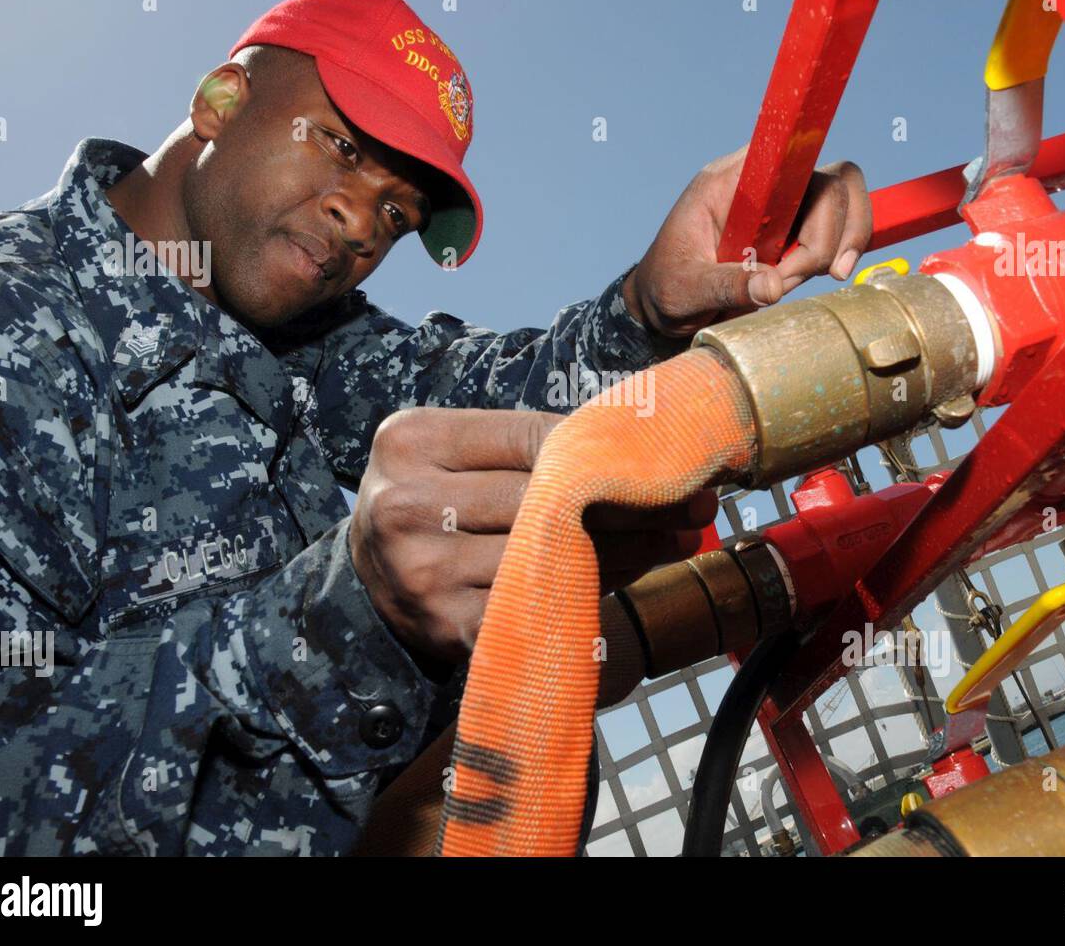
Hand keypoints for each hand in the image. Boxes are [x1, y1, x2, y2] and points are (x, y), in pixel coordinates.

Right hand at [348, 406, 718, 664]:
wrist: (367, 586)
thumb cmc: (433, 506)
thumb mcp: (453, 455)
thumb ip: (524, 444)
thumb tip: (638, 439)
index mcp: (412, 441)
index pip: (533, 436)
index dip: (604, 449)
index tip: (666, 457)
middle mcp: (408, 504)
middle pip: (546, 498)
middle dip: (630, 501)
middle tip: (696, 503)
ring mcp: (425, 572)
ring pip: (552, 556)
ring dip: (627, 550)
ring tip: (676, 538)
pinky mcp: (447, 627)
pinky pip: (540, 606)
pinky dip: (592, 592)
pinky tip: (633, 577)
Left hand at [624, 148, 872, 337]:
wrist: (664, 301)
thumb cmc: (667, 286)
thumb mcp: (686, 290)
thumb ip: (728, 286)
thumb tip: (772, 287)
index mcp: (730, 182)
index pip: (792, 158)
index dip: (818, 188)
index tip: (815, 246)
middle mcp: (765, 183)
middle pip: (833, 184)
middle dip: (825, 242)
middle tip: (790, 280)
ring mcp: (785, 204)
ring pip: (844, 205)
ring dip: (832, 252)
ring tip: (787, 284)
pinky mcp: (796, 227)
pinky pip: (839, 229)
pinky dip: (835, 257)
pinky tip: (795, 280)